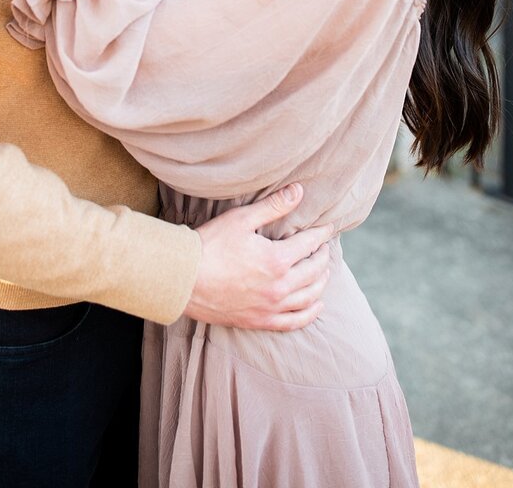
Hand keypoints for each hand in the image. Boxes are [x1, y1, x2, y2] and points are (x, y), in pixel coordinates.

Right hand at [186, 183, 331, 329]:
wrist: (184, 280)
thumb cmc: (210, 245)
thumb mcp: (242, 219)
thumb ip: (273, 207)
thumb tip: (299, 192)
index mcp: (277, 260)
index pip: (310, 244)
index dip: (321, 233)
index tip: (328, 227)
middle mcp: (279, 287)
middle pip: (314, 271)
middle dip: (323, 257)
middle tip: (323, 247)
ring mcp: (271, 307)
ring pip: (309, 297)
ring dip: (321, 283)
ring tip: (323, 272)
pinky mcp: (260, 321)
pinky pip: (295, 321)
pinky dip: (310, 313)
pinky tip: (316, 306)